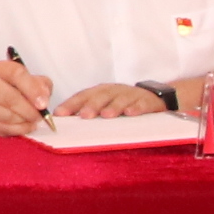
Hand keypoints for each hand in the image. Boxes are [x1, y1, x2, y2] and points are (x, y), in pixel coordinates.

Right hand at [0, 60, 51, 137]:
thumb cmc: (2, 86)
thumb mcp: (20, 77)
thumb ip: (38, 83)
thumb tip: (45, 95)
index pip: (16, 75)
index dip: (33, 90)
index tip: (44, 104)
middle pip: (11, 99)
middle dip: (30, 111)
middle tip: (40, 115)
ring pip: (7, 117)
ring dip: (25, 121)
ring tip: (33, 120)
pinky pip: (3, 130)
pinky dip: (18, 130)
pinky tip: (25, 126)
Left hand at [52, 82, 171, 120]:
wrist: (153, 97)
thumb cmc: (122, 104)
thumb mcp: (104, 105)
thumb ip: (86, 111)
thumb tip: (62, 122)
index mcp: (100, 92)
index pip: (83, 96)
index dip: (71, 104)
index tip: (60, 114)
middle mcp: (114, 91)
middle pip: (101, 96)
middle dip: (92, 105)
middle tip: (84, 115)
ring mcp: (130, 95)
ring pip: (121, 99)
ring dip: (113, 106)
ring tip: (106, 115)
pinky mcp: (147, 101)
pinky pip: (142, 103)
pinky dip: (136, 108)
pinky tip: (130, 113)